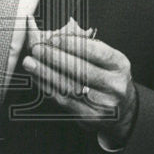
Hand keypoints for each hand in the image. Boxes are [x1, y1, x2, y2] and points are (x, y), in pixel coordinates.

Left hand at [21, 16, 136, 148]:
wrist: (123, 110)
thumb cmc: (108, 76)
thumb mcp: (106, 59)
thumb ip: (84, 47)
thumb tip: (54, 35)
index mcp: (119, 65)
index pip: (96, 52)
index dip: (72, 45)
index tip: (52, 38)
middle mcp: (115, 85)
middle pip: (81, 70)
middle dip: (55, 58)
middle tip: (36, 49)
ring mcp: (104, 103)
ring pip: (70, 86)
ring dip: (46, 73)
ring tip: (30, 63)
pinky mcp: (90, 117)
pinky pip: (65, 101)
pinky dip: (48, 87)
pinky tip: (37, 78)